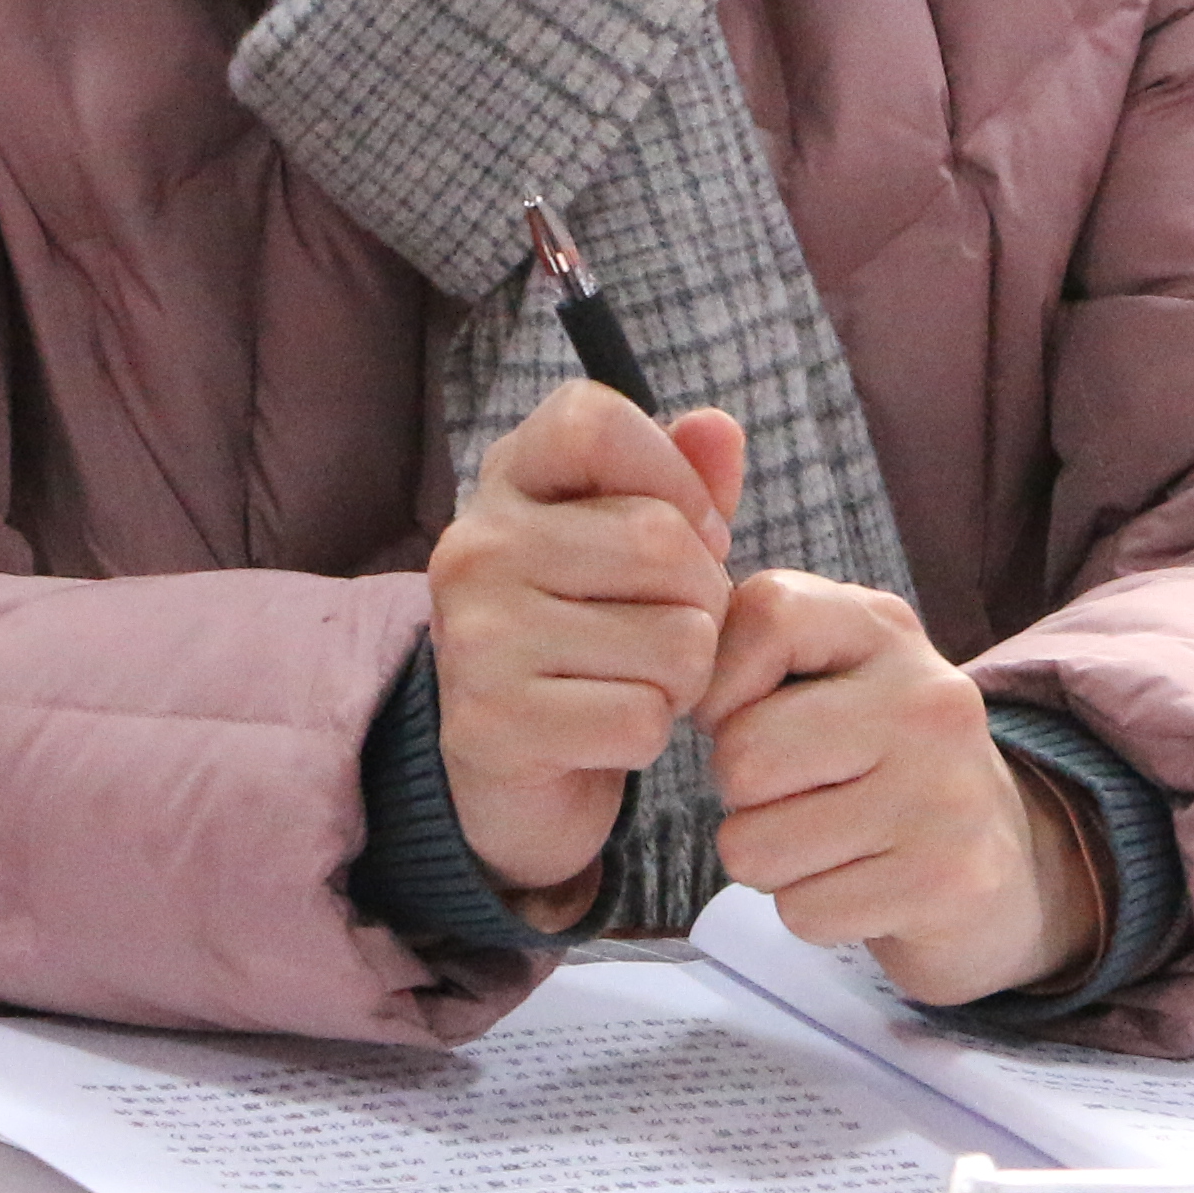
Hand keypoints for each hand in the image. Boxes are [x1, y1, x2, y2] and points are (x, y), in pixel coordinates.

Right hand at [428, 385, 750, 920]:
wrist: (512, 770)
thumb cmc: (589, 635)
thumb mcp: (635, 545)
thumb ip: (683, 482)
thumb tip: (719, 426)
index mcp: (506, 482)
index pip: (596, 422)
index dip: (674, 477)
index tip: (688, 533)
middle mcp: (475, 546)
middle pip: (663, 542)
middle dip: (701, 600)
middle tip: (662, 630)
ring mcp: (476, 635)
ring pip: (675, 640)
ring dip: (683, 678)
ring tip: (634, 680)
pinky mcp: (492, 723)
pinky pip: (644, 719)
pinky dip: (650, 736)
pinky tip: (607, 731)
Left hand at [698, 571, 1097, 1006]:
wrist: (998, 859)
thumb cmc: (873, 759)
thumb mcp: (829, 673)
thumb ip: (750, 648)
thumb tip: (674, 686)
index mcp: (887, 630)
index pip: (765, 615)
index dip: (722, 684)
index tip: (748, 715)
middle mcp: (929, 699)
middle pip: (744, 756)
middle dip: (740, 793)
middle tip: (793, 794)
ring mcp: (945, 793)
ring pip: (756, 847)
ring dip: (771, 859)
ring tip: (826, 839)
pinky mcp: (947, 880)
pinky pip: (801, 910)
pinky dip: (811, 908)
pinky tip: (859, 882)